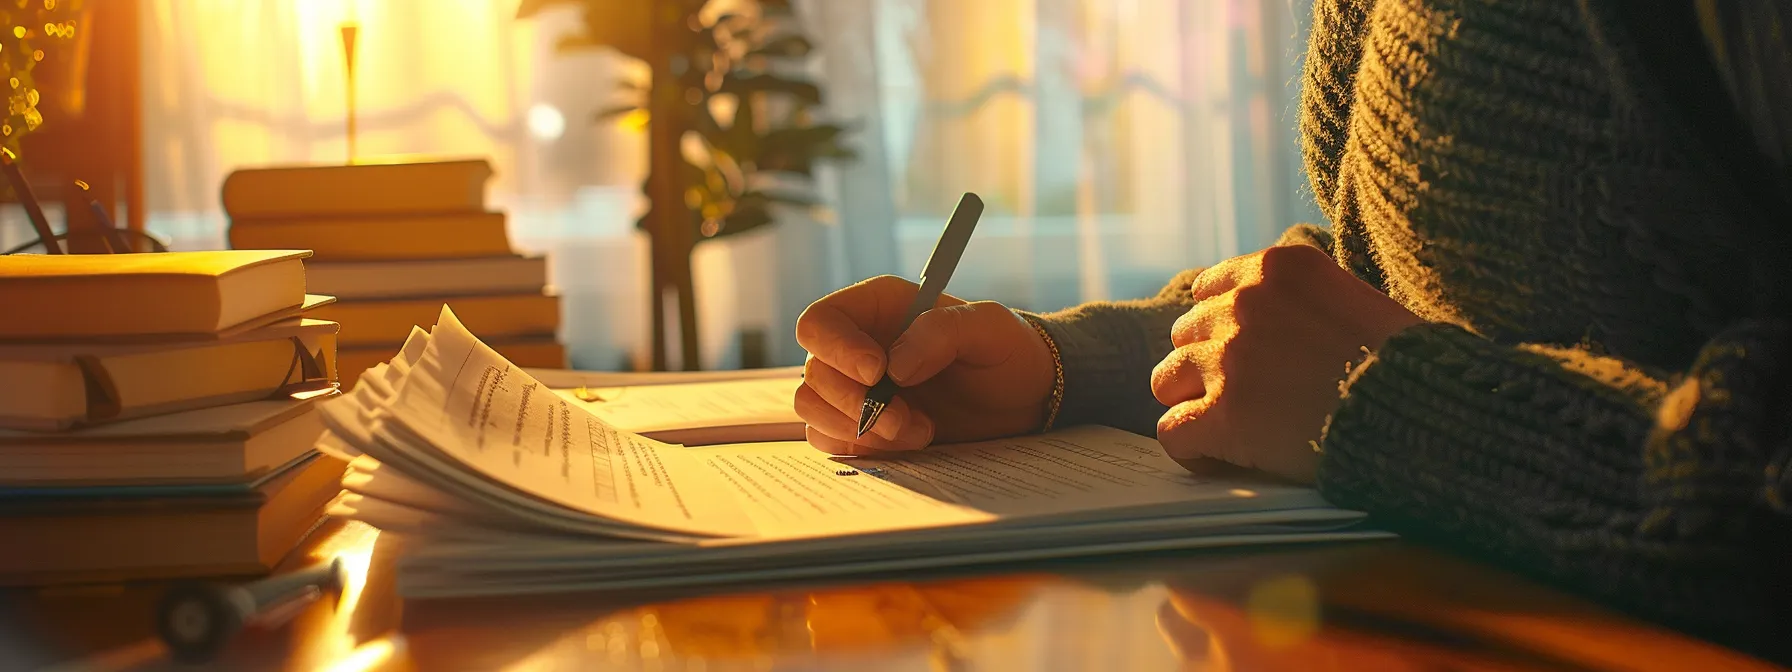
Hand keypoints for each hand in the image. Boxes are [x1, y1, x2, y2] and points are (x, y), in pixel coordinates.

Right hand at [794, 275, 1055, 453]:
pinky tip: (906, 443)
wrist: (1023, 398)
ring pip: (813, 409)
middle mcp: (856, 344)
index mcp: (877, 307)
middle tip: (906, 419)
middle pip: (814, 374)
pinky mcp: (860, 425)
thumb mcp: (989, 327)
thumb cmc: (1007, 351)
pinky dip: (861, 448)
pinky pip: (829, 440)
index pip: (820, 322)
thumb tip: (894, 365)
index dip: (837, 349)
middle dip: (857, 403)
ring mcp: (854, 387)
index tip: (877, 373)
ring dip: (859, 429)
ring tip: (917, 432)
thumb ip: (941, 331)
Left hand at [1150, 244, 1422, 482]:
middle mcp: (1245, 302)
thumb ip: (1299, 301)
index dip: (1220, 328)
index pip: (1210, 289)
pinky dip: (1192, 450)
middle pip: (1184, 334)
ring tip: (1231, 429)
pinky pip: (1173, 432)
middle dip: (1206, 366)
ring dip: (1194, 404)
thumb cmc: (1405, 366)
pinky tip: (1220, 459)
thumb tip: (1263, 326)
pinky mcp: (1223, 413)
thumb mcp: (1353, 300)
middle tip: (1243, 398)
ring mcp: (1228, 357)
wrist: (1423, 412)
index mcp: (1278, 266)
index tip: (1243, 356)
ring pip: (1167, 380)